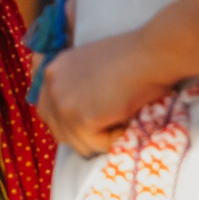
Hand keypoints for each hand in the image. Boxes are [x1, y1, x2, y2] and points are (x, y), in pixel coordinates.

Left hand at [34, 31, 164, 156]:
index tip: (89, 125)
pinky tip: (126, 122)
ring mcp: (64, 104)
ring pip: (78, 142)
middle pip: (58, 130)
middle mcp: (52, 86)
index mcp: (54, 71)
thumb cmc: (134, 57)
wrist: (151, 55)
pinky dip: (113, 139)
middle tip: (107, 130)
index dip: (67, 122)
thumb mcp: (93, 64)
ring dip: (101, 138)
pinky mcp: (81, 119)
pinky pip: (95, 144)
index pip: (46, 109)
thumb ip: (77, 84)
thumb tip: (79, 113)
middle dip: (82, 135)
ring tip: (122, 121)